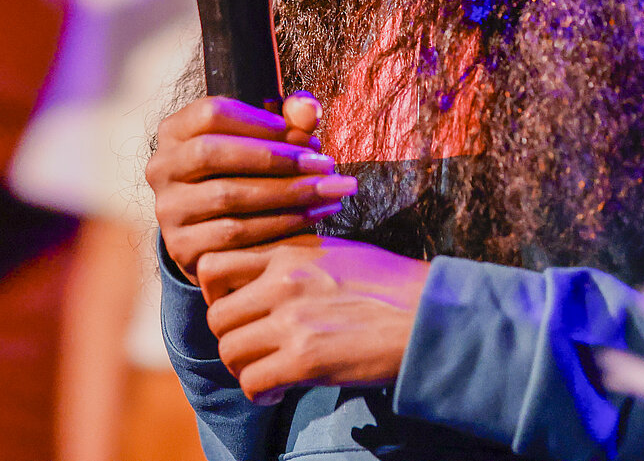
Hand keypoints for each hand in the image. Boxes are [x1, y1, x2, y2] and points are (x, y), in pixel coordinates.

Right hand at [147, 93, 356, 280]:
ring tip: (329, 191)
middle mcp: (161, 167)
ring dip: (287, 194)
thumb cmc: (244, 174)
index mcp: (174, 131)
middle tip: (326, 164)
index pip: (211, 113)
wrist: (215, 233)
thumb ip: (287, 120)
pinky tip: (313, 219)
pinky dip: (279, 226)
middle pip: (214, 153)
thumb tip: (308, 108)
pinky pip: (234, 235)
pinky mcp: (181, 247)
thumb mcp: (261, 142)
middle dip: (276, 158)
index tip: (305, 134)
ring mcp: (167, 209)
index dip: (261, 121)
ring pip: (228, 196)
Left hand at [197, 236, 428, 404]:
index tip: (233, 309)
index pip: (213, 265)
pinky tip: (276, 391)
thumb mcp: (336, 252)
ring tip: (264, 372)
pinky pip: (252, 382)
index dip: (214, 294)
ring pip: (228, 350)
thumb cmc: (391, 284)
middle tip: (251, 348)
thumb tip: (267, 273)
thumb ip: (294, 258)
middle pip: (216, 314)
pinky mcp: (305, 359)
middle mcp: (281, 282)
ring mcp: (291, 321)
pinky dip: (258, 392)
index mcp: (286, 251)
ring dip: (242, 367)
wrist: (429, 315)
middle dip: (228, 336)